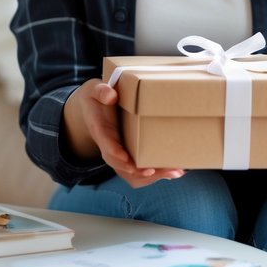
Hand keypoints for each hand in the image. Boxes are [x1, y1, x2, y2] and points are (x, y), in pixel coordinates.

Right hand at [64, 79, 184, 188]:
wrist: (92, 109)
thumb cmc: (96, 98)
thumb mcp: (94, 90)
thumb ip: (101, 91)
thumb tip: (111, 96)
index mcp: (100, 131)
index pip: (106, 145)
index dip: (116, 154)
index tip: (127, 160)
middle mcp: (108, 146)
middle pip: (120, 165)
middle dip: (138, 171)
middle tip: (156, 170)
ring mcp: (118, 152)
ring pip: (131, 173)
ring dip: (151, 176)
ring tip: (174, 172)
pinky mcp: (128, 154)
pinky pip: (138, 171)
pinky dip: (155, 174)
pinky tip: (174, 171)